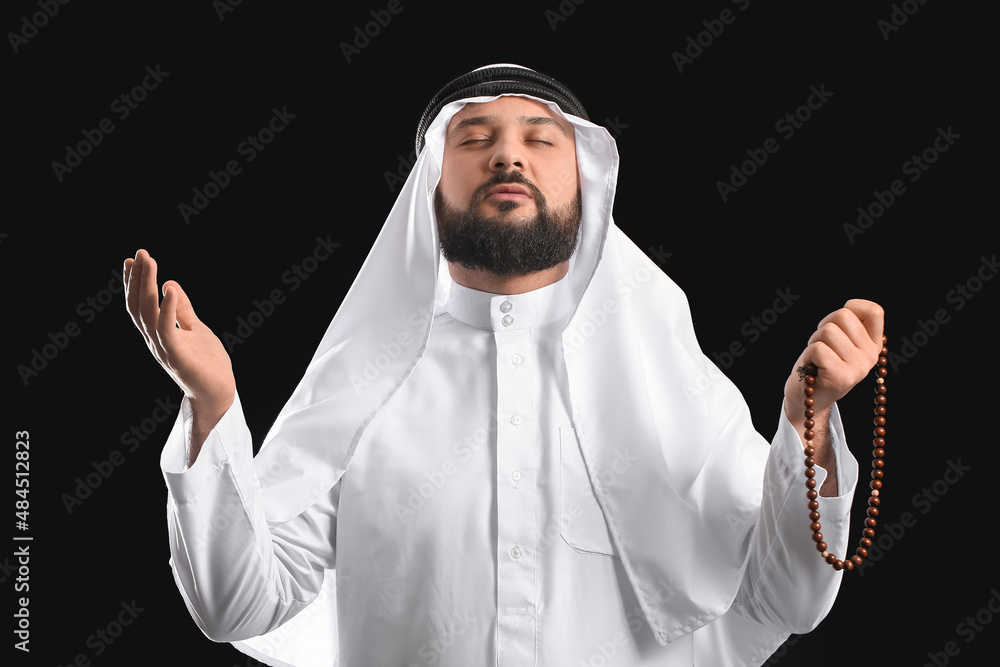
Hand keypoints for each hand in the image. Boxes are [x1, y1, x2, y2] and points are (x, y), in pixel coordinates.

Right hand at [124, 249, 235, 428]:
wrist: (219, 393)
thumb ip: (183, 310)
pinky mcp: (177, 356)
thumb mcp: (195, 329)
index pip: (139, 304)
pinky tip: (170, 289)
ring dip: (147, 286)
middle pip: (138, 306)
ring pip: (147, 313)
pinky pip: (166, 329)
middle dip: (137, 278)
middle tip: (139, 253)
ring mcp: (163, 349)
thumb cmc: (208, 364)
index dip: (134, 282)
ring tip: (150, 263)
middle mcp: (155, 341)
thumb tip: (170, 284)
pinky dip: (167, 308)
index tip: (132, 259)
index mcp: (158, 334)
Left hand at [784, 298, 884, 421]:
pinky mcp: (841, 376)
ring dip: (814, 341)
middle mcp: (870, 356)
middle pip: (842, 315)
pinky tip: (812, 368)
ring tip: (817, 358)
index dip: (852, 306)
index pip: (875, 311)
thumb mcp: (841, 344)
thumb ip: (850, 327)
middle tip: (822, 346)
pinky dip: (808, 355)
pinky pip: (817, 348)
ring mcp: (858, 367)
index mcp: (873, 345)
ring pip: (828, 331)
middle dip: (824, 326)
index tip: (838, 321)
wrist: (808, 400)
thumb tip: (850, 307)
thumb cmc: (820, 364)